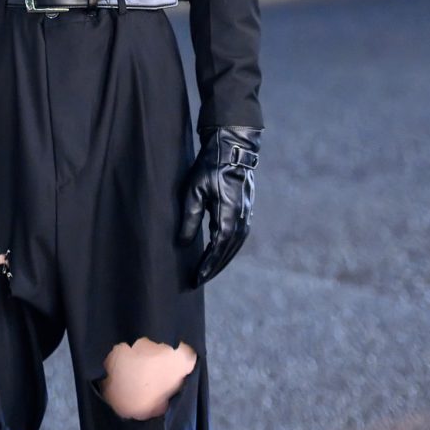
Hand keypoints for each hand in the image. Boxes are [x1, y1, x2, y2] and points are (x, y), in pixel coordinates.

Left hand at [179, 126, 260, 286]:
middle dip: (213, 268)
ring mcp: (246, 217)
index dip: (207, 266)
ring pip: (234, 247)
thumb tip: (183, 243)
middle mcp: (241, 221)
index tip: (196, 279)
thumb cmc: (210, 168)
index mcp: (228, 218)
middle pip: (227, 253)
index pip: (217, 250)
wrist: (232, 149)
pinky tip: (218, 252)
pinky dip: (227, 249)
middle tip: (198, 280)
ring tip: (207, 271)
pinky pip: (237, 238)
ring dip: (221, 260)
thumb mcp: (194, 191)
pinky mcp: (245, 212)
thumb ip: (190, 218)